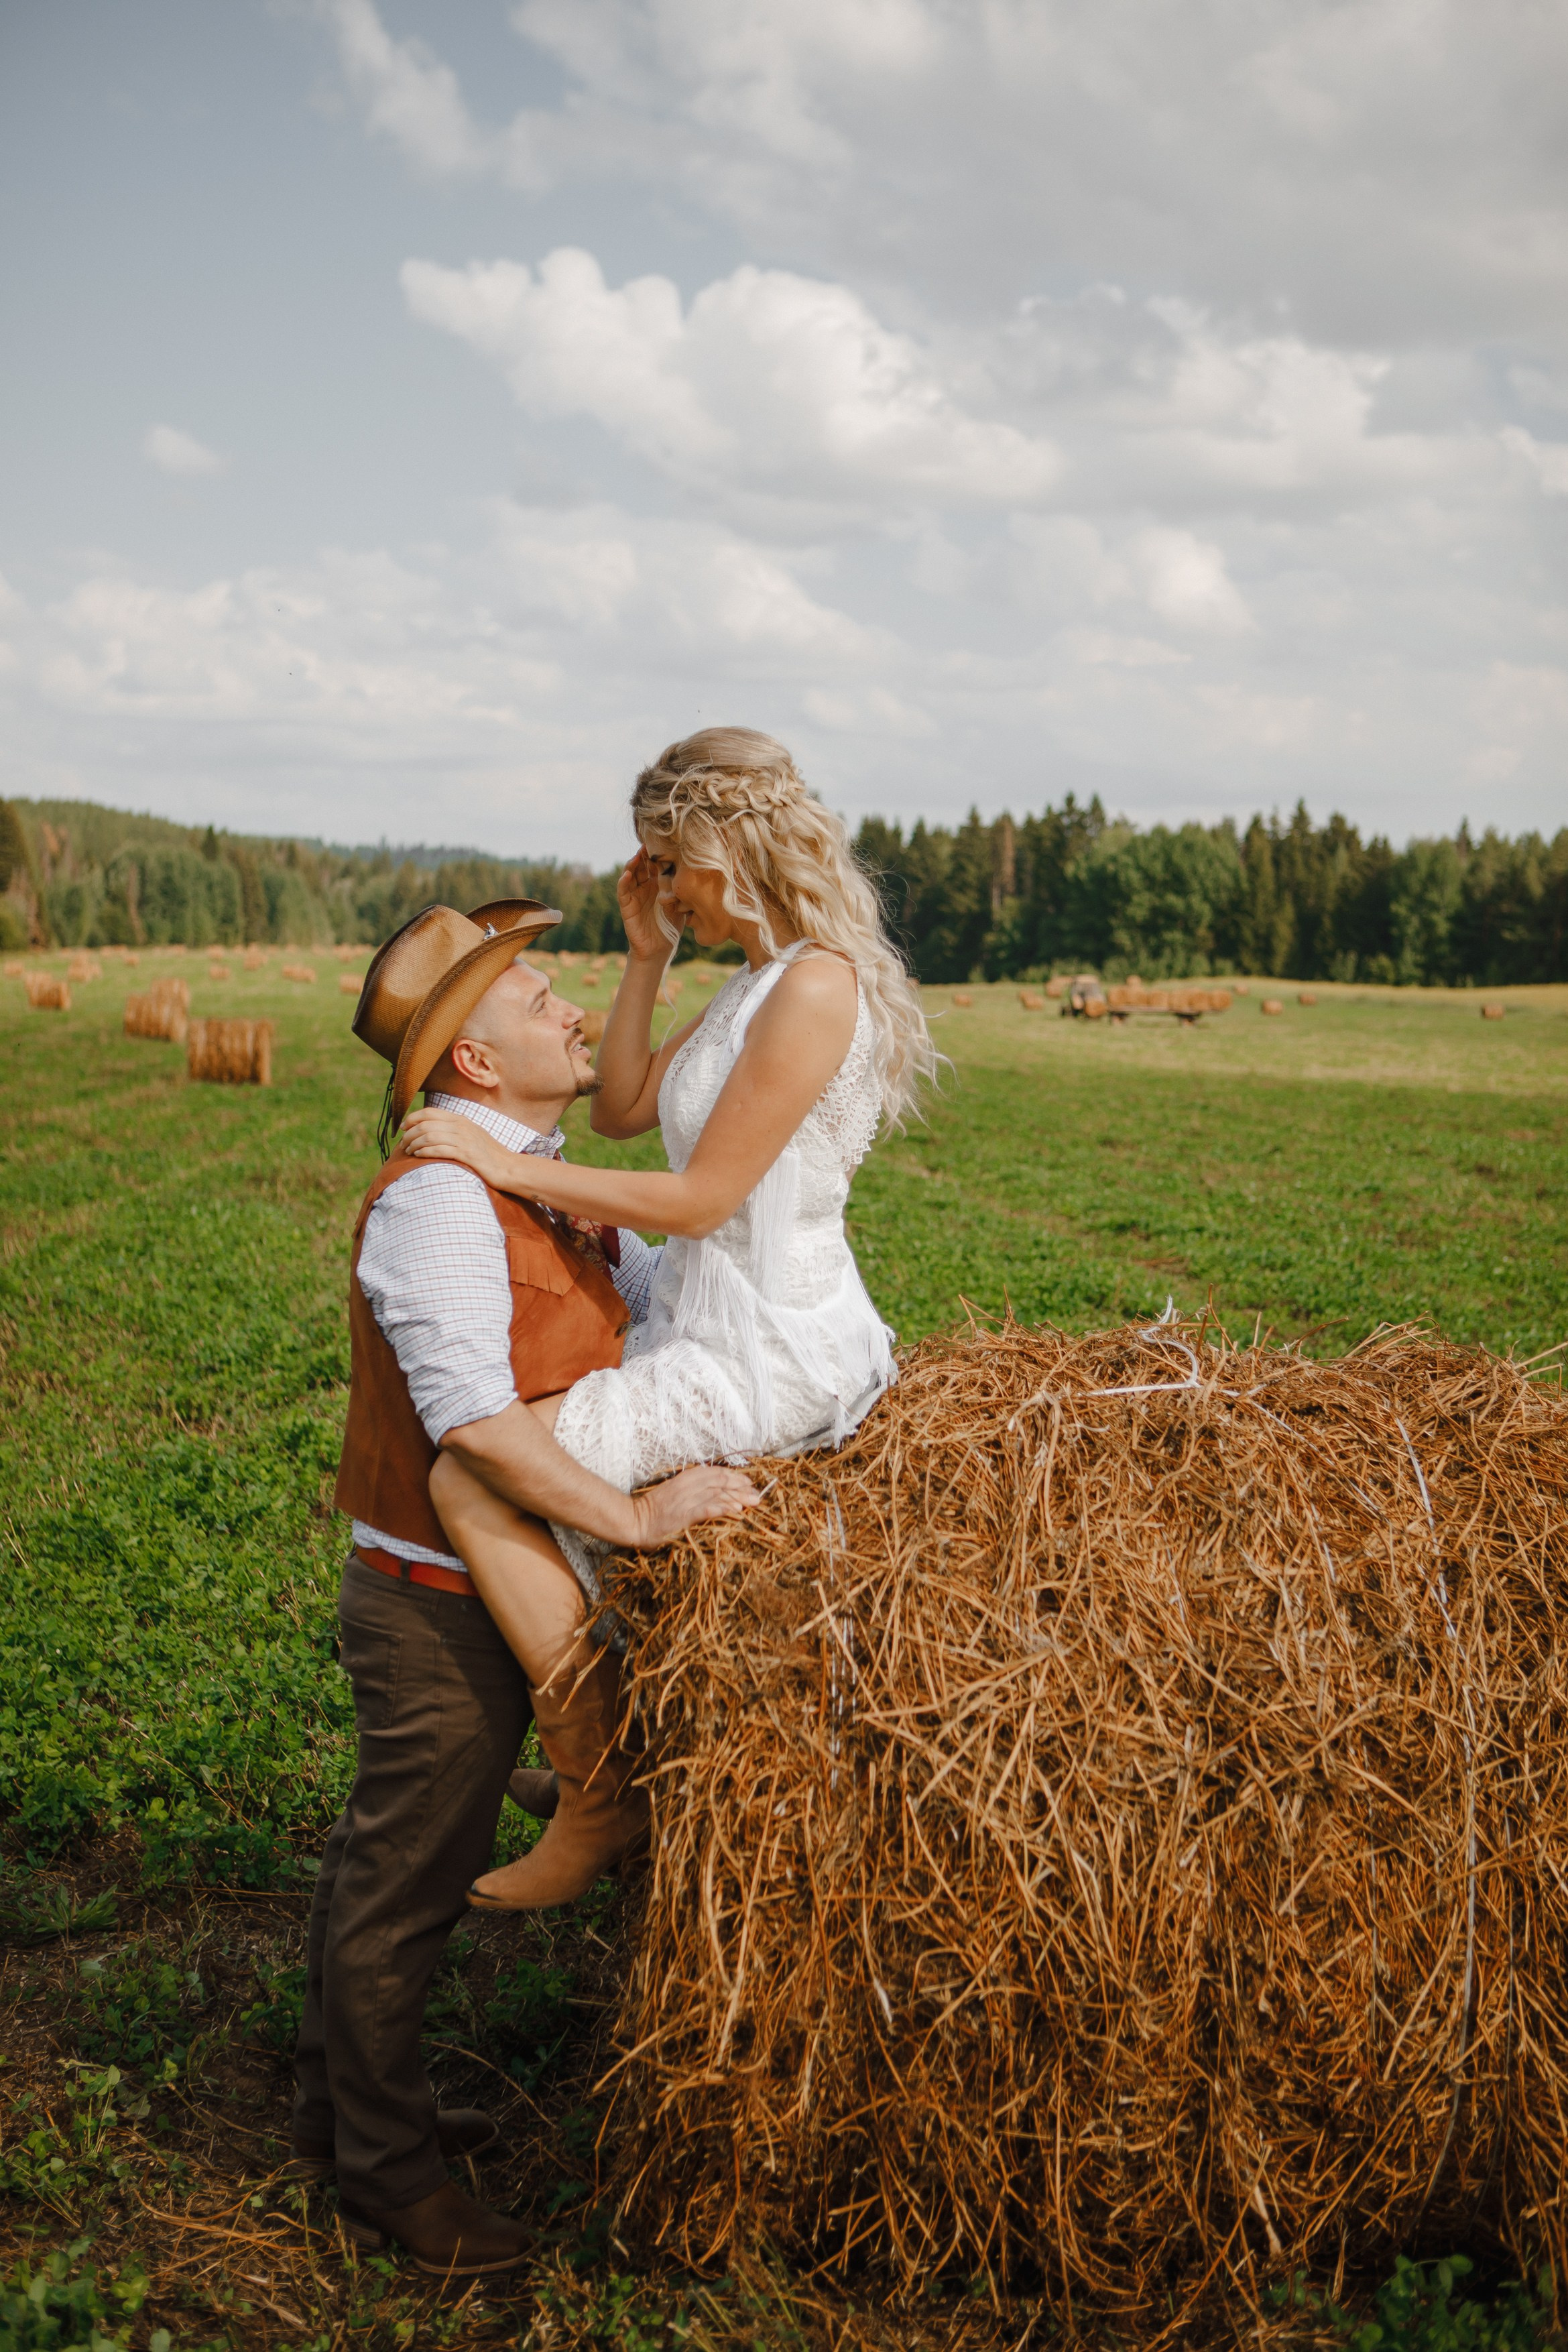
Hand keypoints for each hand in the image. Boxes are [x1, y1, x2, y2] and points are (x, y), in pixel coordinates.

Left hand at [400, 1109, 531, 1191]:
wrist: (508, 1167)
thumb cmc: (488, 1154)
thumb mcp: (471, 1135)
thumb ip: (455, 1130)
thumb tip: (433, 1130)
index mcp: (461, 1120)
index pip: (430, 1113)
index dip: (412, 1118)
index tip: (403, 1128)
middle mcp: (461, 1126)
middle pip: (426, 1124)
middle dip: (409, 1134)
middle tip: (403, 1144)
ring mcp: (464, 1140)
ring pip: (429, 1136)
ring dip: (414, 1143)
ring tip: (408, 1151)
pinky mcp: (466, 1154)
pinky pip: (439, 1149)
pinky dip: (425, 1152)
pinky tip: (418, 1156)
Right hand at [617, 849, 674, 965]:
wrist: (659, 949)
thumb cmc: (670, 927)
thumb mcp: (679, 906)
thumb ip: (680, 891)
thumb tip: (690, 874)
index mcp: (658, 885)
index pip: (655, 865)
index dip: (657, 854)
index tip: (663, 842)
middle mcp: (644, 887)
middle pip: (642, 865)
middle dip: (644, 855)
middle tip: (649, 843)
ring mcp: (634, 895)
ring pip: (630, 874)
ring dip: (632, 864)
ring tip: (637, 855)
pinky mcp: (626, 906)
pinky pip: (622, 891)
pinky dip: (623, 881)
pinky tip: (627, 874)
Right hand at [628, 1463, 758, 1546]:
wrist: (635, 1521)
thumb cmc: (655, 1510)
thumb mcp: (675, 1493)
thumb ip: (693, 1490)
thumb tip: (717, 1491)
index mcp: (686, 1478)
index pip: (716, 1473)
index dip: (735, 1476)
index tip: (749, 1482)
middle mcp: (688, 1486)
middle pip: (720, 1483)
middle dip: (741, 1488)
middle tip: (757, 1495)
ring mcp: (685, 1500)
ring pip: (717, 1494)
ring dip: (737, 1498)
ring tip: (752, 1502)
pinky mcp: (683, 1516)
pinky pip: (706, 1510)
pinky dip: (721, 1509)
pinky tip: (735, 1511)